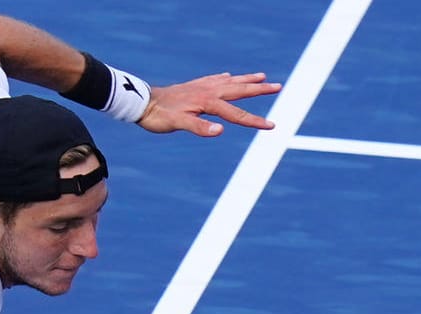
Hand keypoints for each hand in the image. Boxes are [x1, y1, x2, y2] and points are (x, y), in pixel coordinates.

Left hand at [138, 72, 280, 136]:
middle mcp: (208, 91)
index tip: (272, 125)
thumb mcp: (178, 124)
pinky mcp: (193, 86)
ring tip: (262, 76)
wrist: (142, 102)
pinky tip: (228, 76)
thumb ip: (199, 127)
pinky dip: (226, 78)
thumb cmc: (159, 116)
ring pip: (230, 82)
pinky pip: (215, 79)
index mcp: (208, 102)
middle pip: (239, 90)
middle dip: (259, 89)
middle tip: (279, 86)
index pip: (237, 113)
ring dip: (247, 80)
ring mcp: (201, 86)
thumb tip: (220, 130)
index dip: (254, 120)